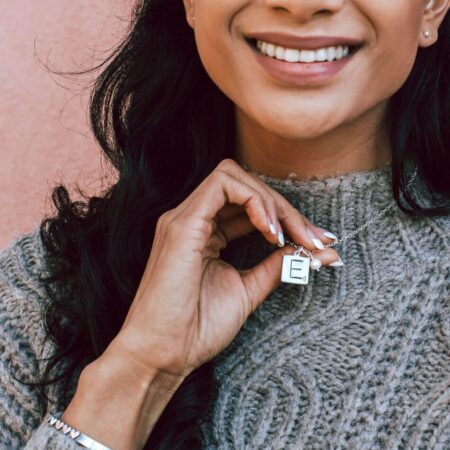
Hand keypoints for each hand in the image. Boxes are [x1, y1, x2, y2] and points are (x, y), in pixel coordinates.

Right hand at [105, 159, 340, 378]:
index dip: (285, 216)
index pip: (248, 205)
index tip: (317, 242)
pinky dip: (254, 201)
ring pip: (234, 176)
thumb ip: (276, 265)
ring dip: (271, 202)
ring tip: (291, 236)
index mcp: (205, 233)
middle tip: (315, 238)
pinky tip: (270, 231)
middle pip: (246, 186)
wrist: (163, 354)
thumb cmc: (198, 327)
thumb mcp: (248, 289)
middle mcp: (193, 219)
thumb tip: (317, 252)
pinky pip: (223, 186)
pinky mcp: (183, 224)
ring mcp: (185, 218)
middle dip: (285, 208)